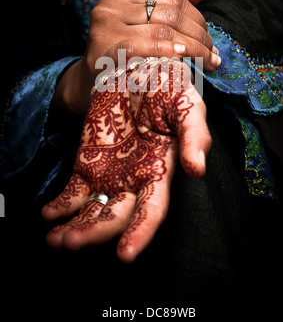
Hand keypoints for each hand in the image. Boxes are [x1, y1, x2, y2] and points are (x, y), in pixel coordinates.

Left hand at [42, 60, 211, 262]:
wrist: (136, 66)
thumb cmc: (167, 86)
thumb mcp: (187, 106)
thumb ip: (195, 136)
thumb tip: (197, 170)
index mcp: (160, 170)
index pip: (152, 210)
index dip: (141, 233)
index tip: (125, 255)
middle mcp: (134, 179)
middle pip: (116, 216)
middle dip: (95, 233)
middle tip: (72, 242)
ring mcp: (109, 172)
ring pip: (92, 209)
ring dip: (74, 226)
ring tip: (54, 238)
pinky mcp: (89, 162)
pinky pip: (74, 190)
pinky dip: (60, 205)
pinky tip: (48, 214)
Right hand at [53, 0, 220, 115]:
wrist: (94, 81)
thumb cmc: (124, 49)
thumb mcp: (144, 21)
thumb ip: (170, 1)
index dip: (198, 19)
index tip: (211, 41)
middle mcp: (109, 6)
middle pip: (170, 15)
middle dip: (199, 37)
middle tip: (213, 57)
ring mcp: (104, 28)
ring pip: (163, 31)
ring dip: (193, 49)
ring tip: (208, 63)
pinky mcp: (103, 51)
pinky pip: (142, 47)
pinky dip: (166, 52)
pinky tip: (182, 60)